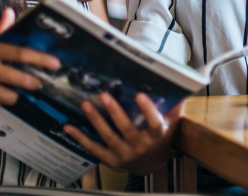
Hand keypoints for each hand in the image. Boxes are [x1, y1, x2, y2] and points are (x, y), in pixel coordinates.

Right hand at [0, 8, 60, 108]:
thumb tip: (12, 14)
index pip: (20, 54)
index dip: (40, 59)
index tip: (55, 63)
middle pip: (20, 78)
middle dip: (34, 81)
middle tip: (40, 81)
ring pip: (10, 95)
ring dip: (16, 92)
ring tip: (15, 87)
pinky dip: (0, 99)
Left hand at [64, 93, 181, 174]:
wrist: (150, 165)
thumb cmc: (161, 138)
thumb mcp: (171, 123)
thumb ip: (174, 106)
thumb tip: (178, 83)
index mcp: (156, 135)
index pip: (154, 123)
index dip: (148, 110)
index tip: (140, 94)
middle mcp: (140, 146)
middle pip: (126, 129)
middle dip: (114, 112)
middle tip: (104, 95)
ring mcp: (124, 154)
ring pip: (108, 136)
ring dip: (96, 120)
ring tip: (86, 104)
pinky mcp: (110, 159)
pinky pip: (94, 148)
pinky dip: (80, 137)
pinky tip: (69, 126)